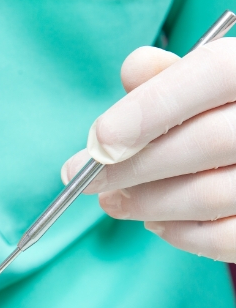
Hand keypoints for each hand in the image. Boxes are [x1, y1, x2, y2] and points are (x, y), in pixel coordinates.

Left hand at [61, 40, 235, 262]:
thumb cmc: (220, 116)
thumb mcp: (202, 85)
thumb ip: (167, 78)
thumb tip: (133, 69)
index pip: (213, 73)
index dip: (149, 108)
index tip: (98, 140)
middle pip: (205, 143)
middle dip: (131, 167)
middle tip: (85, 180)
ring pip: (208, 196)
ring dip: (144, 203)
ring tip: (111, 201)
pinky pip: (222, 238)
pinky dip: (177, 233)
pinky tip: (153, 222)